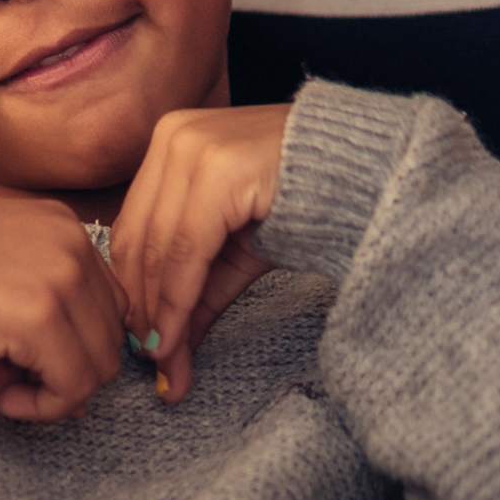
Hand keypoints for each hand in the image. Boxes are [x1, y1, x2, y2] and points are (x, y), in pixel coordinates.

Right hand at [0, 191, 134, 419]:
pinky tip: (1, 398)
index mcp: (60, 226)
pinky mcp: (41, 316)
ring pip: (98, 366)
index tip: (20, 360)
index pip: (104, 304)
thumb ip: (39, 310)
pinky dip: (43, 406)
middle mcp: (71, 243)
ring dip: (51, 392)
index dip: (70, 343)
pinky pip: (72, 384)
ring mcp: (61, 278)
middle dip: (60, 369)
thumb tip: (80, 387)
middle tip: (2, 377)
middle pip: (107, 335)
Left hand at [104, 103, 287, 393]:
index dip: (132, 292)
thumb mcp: (235, 251)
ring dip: (157, 314)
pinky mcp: (220, 169)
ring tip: (164, 361)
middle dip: (142, 310)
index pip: (131, 230)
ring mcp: (193, 148)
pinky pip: (187, 249)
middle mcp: (172, 136)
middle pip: (136, 240)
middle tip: (151, 363)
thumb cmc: (304, 202)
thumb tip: (165, 355)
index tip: (139, 343)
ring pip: (157, 249)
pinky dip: (178, 300)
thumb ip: (196, 294)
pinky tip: (178, 339)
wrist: (368, 170)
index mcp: (168, 144)